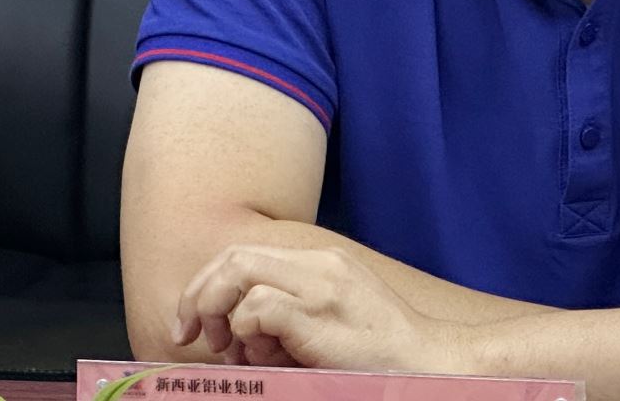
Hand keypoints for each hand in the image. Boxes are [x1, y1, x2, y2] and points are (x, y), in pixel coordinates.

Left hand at [172, 245, 475, 373]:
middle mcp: (321, 264)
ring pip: (239, 273)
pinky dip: (245, 331)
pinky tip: (263, 356)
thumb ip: (289, 315)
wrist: (430, 364)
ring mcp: (322, 286)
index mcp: (322, 263)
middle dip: (199, 296)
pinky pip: (258, 307)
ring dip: (219, 313)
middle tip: (189, 336)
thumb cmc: (381, 357)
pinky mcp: (320, 314)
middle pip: (234, 256)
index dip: (208, 285)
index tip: (194, 325)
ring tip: (232, 351)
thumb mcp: (332, 322)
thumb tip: (231, 331)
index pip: (246, 254)